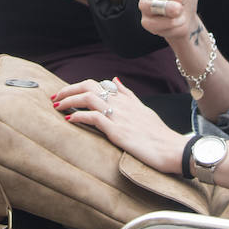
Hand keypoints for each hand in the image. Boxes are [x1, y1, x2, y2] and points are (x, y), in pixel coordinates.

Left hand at [52, 77, 188, 173]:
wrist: (172, 149)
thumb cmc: (158, 133)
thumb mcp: (143, 108)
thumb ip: (128, 94)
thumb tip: (115, 80)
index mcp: (126, 98)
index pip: (98, 84)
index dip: (79, 87)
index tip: (67, 94)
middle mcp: (121, 103)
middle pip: (89, 86)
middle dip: (68, 90)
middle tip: (55, 98)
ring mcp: (119, 116)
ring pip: (88, 97)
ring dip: (69, 100)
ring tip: (57, 107)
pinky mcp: (117, 131)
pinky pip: (93, 117)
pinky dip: (78, 116)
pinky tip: (69, 119)